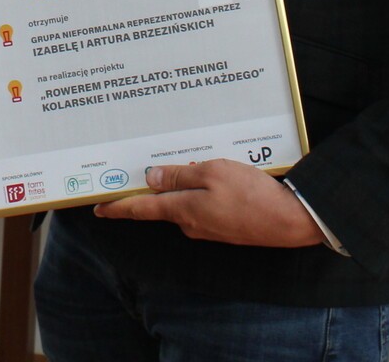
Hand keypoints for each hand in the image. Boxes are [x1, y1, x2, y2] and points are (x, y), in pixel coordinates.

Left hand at [93, 160, 324, 247]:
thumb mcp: (212, 174)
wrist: (290, 220)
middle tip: (136, 170)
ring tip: (177, 163)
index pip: (140, 209)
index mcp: (182, 210)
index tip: (98, 207)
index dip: (117, 207)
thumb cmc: (252, 194)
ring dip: (177, 186)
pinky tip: (207, 176)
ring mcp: (208, 226)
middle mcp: (190, 223)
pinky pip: (202, 205)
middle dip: (149, 189)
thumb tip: (150, 180)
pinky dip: (198, 191)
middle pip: (161, 204)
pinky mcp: (224, 225)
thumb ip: (179, 177)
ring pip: (183, 202)